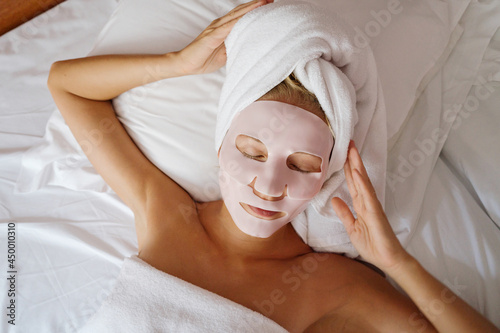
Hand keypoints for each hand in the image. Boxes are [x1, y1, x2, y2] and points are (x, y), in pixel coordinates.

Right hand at [175, 0, 272, 75]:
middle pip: (240, 12)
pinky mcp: (211, 36)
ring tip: (263, 2)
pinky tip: (247, 17)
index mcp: (223, 28)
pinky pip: (227, 27)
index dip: (254, 10)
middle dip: (256, 5)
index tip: (268, 5)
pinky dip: (238, 21)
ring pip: (236, 16)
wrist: (186, 64)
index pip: (241, 16)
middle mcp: (220, 25)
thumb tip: (247, 46)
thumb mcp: (225, 53)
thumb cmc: (203, 58)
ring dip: (250, 9)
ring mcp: (215, 29)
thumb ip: (234, 47)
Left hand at [331, 141, 409, 272]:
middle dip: (353, 160)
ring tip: (352, 150)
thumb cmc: (373, 245)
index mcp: (361, 205)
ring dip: (357, 165)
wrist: (388, 260)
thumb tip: (335, 199)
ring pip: (364, 182)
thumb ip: (345, 213)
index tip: (342, 153)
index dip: (348, 168)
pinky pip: (368, 195)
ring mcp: (372, 206)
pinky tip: (357, 172)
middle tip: (348, 142)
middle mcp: (367, 202)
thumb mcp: (352, 228)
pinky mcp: (376, 213)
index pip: (353, 183)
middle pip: (358, 177)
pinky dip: (362, 183)